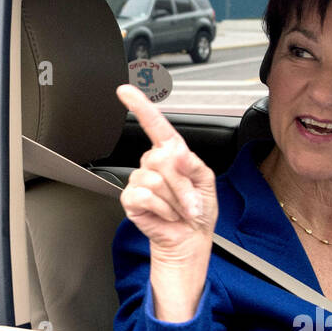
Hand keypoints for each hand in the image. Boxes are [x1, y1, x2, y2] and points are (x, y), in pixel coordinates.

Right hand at [117, 84, 217, 320]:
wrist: (189, 240)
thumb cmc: (198, 210)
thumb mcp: (206, 183)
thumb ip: (194, 164)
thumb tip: (177, 152)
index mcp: (171, 154)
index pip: (155, 125)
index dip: (140, 107)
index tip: (125, 91)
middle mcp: (152, 163)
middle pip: (162, 159)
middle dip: (182, 184)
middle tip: (190, 203)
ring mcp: (139, 180)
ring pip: (155, 180)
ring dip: (174, 200)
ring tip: (179, 211)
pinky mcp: (130, 199)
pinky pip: (144, 196)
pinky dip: (161, 209)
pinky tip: (165, 215)